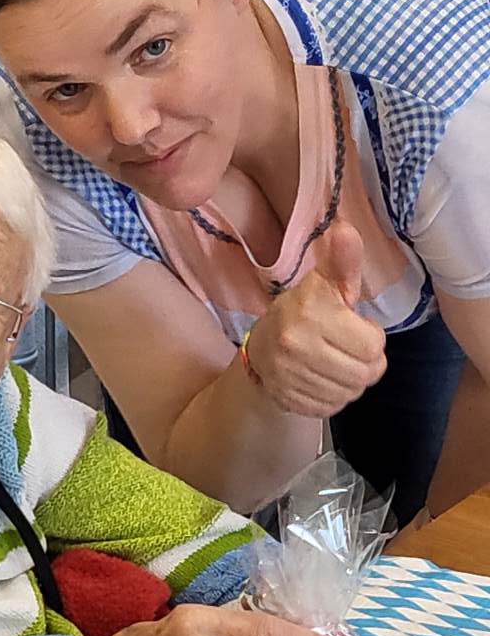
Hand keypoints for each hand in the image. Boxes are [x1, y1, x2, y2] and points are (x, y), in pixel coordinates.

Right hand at [247, 222, 386, 417]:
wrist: (261, 350)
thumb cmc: (304, 312)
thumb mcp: (325, 283)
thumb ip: (342, 261)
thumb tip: (345, 228)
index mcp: (310, 312)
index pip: (374, 345)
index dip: (371, 338)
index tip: (354, 330)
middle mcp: (295, 344)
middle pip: (365, 373)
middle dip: (366, 364)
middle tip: (349, 351)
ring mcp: (288, 375)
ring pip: (351, 393)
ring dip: (351, 381)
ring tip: (336, 364)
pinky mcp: (287, 399)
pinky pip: (332, 407)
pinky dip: (333, 397)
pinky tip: (322, 380)